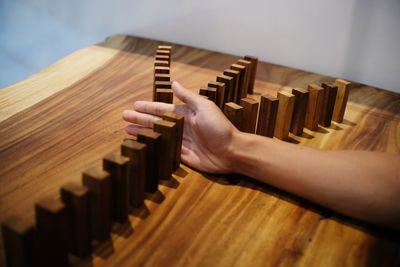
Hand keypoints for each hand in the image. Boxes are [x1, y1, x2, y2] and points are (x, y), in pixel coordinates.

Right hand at [122, 81, 237, 172]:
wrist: (230, 152)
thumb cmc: (219, 128)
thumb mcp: (204, 107)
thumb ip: (188, 97)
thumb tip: (174, 83)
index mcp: (186, 114)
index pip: (162, 109)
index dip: (148, 107)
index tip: (135, 105)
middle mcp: (181, 126)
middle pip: (156, 121)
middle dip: (140, 119)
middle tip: (124, 117)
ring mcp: (181, 141)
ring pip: (157, 135)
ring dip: (143, 132)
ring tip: (128, 131)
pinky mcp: (182, 155)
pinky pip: (164, 149)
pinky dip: (153, 146)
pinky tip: (143, 145)